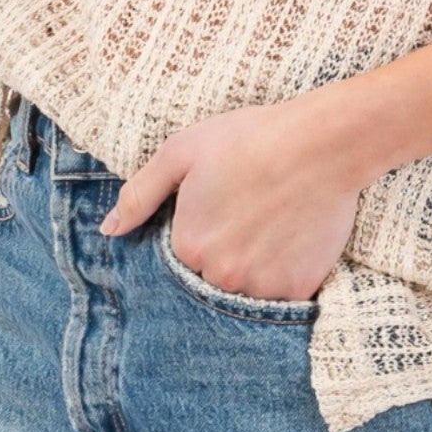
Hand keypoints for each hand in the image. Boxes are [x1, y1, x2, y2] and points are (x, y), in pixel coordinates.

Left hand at [98, 92, 364, 304]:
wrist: (323, 143)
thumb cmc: (251, 139)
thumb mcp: (182, 151)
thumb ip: (139, 194)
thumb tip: (108, 230)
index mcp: (188, 246)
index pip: (185, 253)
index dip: (205, 226)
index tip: (226, 203)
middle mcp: (221, 275)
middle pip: (216, 274)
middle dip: (228, 249)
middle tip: (253, 210)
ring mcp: (262, 286)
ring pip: (249, 287)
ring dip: (257, 266)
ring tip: (276, 222)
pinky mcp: (300, 289)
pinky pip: (285, 293)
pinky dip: (288, 271)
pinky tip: (295, 236)